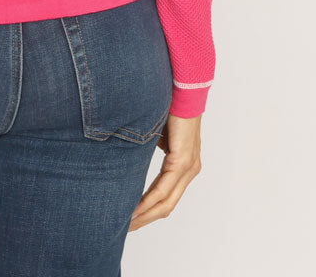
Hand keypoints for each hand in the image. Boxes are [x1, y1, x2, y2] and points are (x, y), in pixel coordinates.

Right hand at [127, 112, 201, 229]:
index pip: (166, 196)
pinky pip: (164, 188)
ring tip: (127, 223)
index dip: (149, 210)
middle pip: (167, 205)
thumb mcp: (157, 131)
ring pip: (166, 201)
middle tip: (125, 228)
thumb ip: (151, 145)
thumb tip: (133, 153)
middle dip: (145, 219)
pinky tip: (135, 208)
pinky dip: (148, 200)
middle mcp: (190, 169)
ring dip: (145, 214)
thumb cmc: (169, 104)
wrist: (182, 87)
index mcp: (185, 163)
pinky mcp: (183, 160)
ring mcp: (188, 166)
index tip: (131, 218)